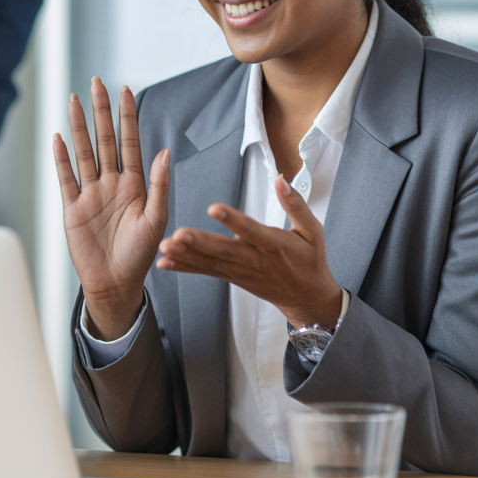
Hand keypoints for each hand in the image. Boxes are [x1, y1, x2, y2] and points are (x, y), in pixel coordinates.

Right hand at [53, 78, 169, 340]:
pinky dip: (61, 158)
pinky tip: (58, 138)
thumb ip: (159, 185)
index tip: (125, 90)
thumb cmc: (141, 255)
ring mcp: (91, 193)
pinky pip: (66, 178)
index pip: (130, 142)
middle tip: (96, 82)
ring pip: (84, 152)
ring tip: (74, 101)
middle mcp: (111, 183)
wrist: (116, 283)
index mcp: (135, 184)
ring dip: (79, 126)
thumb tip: (164, 152)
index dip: (127, 117)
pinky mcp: (73, 208)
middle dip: (101, 111)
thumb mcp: (157, 219)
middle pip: (104, 139)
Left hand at [156, 175, 342, 328]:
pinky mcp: (232, 278)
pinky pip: (206, 272)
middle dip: (200, 243)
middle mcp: (255, 260)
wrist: (307, 298)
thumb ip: (295, 204)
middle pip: (225, 251)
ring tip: (165, 248)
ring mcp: (241, 272)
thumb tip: (281, 179)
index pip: (251, 231)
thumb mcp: (313, 231)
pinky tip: (165, 263)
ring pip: (211, 263)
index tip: (214, 208)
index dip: (233, 221)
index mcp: (274, 245)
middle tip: (178, 235)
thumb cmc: (310, 261)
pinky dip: (185, 268)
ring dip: (186, 256)